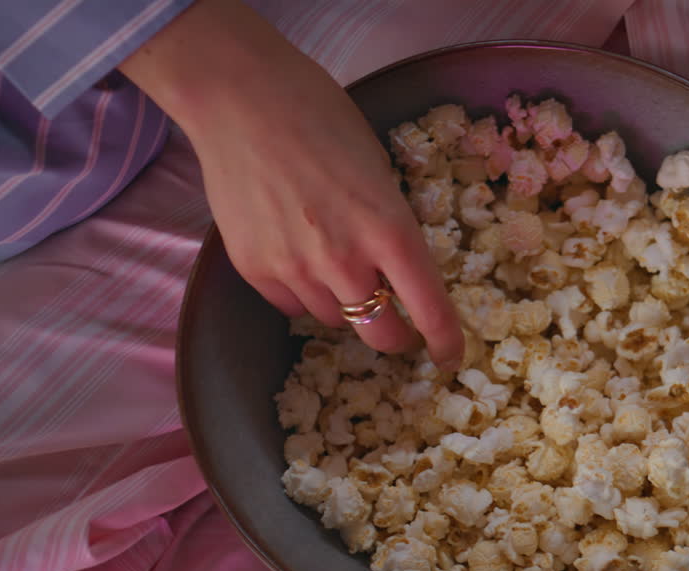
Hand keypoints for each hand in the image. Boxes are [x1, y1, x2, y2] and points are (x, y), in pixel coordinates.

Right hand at [120, 0, 462, 369]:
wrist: (240, 97)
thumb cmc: (320, 117)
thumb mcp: (379, 171)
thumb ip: (390, 226)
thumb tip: (395, 267)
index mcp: (390, 230)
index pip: (430, 310)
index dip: (444, 341)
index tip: (449, 355)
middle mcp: (345, 260)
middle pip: (381, 334)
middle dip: (394, 335)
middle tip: (395, 322)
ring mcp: (296, 269)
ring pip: (334, 320)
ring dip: (344, 304)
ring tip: (331, 259)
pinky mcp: (254, 269)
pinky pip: (291, 305)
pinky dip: (302, 292)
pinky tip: (296, 253)